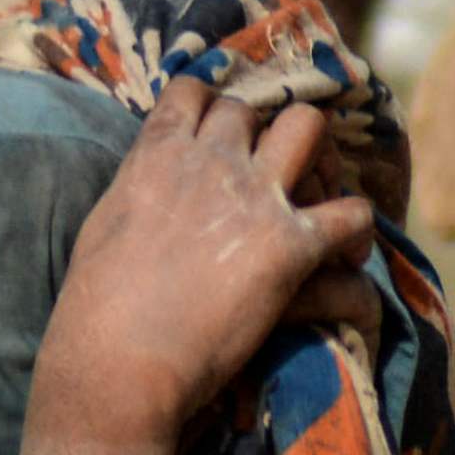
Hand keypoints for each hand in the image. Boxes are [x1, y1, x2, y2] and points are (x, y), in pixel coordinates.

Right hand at [39, 82, 383, 447]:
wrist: (118, 361)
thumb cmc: (96, 309)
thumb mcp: (104, 224)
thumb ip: (136, 187)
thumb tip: (148, 179)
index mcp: (157, 153)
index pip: (194, 92)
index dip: (214, 107)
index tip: (223, 135)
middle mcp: (209, 160)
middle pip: (252, 109)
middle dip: (264, 135)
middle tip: (274, 175)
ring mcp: (254, 197)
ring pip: (308, 128)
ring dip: (318, 157)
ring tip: (320, 194)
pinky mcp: (291, 245)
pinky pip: (350, 213)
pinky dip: (358, 229)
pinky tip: (349, 253)